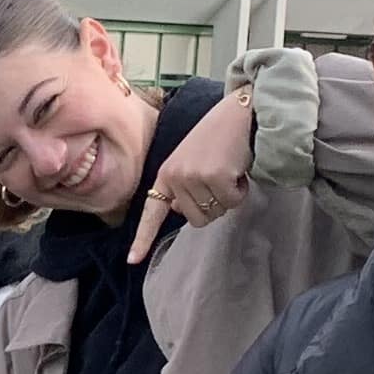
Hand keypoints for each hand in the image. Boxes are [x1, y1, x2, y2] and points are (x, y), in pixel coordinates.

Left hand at [131, 87, 258, 263]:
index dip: (143, 238)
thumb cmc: (219, 138)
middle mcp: (175, 177)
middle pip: (196, 220)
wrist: (239, 112)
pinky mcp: (215, 177)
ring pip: (216, 213)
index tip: (132, 261)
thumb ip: (183, 188)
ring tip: (228, 169)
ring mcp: (193, 177)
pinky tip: (238, 168)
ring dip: (229, 196)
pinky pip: (233, 202)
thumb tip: (180, 210)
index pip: (152, 211)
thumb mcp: (191, 162)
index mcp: (166, 174)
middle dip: (214, 205)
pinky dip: (241, 190)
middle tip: (219, 176)